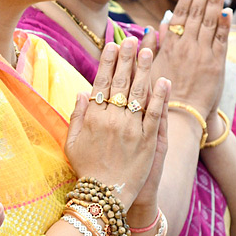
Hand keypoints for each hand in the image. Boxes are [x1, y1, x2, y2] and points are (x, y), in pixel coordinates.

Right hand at [65, 39, 168, 209]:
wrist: (105, 195)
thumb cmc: (87, 169)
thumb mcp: (72, 142)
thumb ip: (77, 116)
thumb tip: (82, 92)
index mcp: (93, 118)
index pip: (101, 83)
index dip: (107, 63)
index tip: (113, 46)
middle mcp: (111, 119)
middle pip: (120, 83)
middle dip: (127, 59)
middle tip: (133, 40)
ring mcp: (130, 129)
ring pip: (139, 93)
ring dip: (144, 70)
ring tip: (149, 51)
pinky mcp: (148, 140)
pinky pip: (155, 113)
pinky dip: (160, 96)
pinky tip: (163, 80)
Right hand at [151, 0, 230, 119]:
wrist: (180, 114)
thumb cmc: (161, 93)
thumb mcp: (149, 67)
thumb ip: (153, 44)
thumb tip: (155, 25)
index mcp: (169, 45)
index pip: (179, 14)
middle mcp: (186, 45)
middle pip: (196, 13)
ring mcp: (202, 53)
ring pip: (210, 21)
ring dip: (216, 1)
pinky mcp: (216, 63)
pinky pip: (222, 38)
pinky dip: (225, 23)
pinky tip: (228, 9)